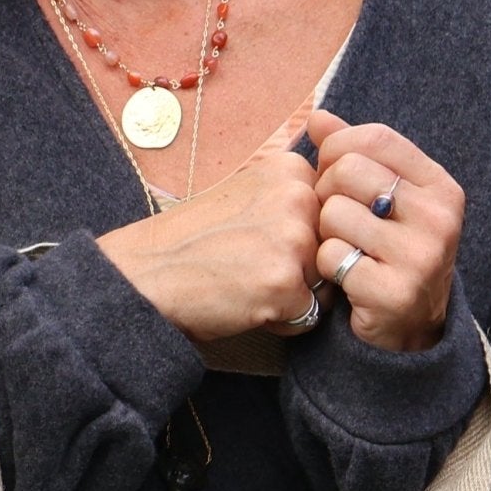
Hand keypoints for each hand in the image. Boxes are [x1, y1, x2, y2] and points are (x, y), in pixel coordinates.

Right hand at [95, 147, 323, 340]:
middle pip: (334, 250)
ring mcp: (294, 240)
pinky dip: (283, 321)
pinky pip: (310, 316)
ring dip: (295, 295)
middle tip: (251, 265)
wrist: (147, 273)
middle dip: (303, 268)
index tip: (261, 240)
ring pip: (327, 284)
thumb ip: (291, 197)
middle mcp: (299, 197)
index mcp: (292, 170)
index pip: (335, 216)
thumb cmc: (193, 240)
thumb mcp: (247, 194)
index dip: (302, 239)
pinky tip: (248, 304)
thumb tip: (344, 216)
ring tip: (249, 284)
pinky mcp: (285, 283)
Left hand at [305, 111, 464, 352]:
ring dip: (324, 234)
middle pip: (347, 171)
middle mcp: (438, 218)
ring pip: (334, 214)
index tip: (331, 172)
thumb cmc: (391, 252)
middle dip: (325, 193)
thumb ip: (354, 154)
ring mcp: (420, 257)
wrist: (411, 328)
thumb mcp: (386, 199)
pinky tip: (344, 277)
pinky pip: (330, 257)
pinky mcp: (393, 293)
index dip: (337, 148)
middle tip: (335, 221)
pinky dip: (325, 268)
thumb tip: (316, 116)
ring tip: (344, 250)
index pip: (375, 138)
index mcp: (440, 187)